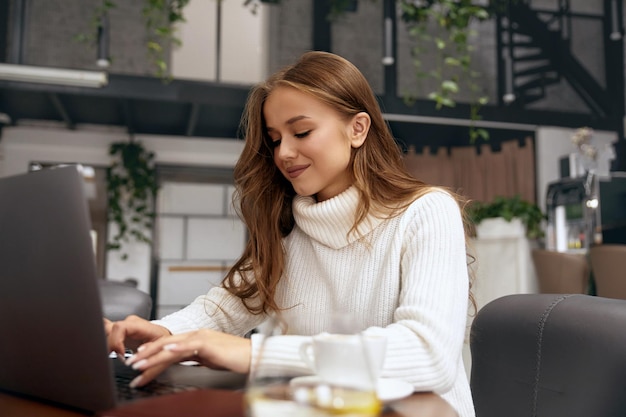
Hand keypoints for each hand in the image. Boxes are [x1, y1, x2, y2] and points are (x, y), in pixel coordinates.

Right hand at [105, 315, 170, 359]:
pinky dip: (102, 339)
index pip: (119, 327)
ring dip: (105, 345)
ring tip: (110, 356)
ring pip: (105, 331)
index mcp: (138, 325)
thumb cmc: (162, 341)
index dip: (116, 341)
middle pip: (109, 330)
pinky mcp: (118, 332)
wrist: (163, 337)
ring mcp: (122, 327)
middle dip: (108, 346)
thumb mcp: (159, 348)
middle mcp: (128, 324)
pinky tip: (100, 347)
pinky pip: (106, 332)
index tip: (120, 355)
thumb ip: (148, 353)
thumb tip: (137, 360)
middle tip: (113, 358)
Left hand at [123, 329, 250, 386]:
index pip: (169, 345)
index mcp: (196, 337)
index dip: (152, 352)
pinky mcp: (208, 344)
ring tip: (138, 364)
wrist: (253, 356)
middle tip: (131, 364)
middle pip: (165, 343)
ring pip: (171, 346)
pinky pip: (187, 346)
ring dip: (152, 356)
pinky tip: (164, 353)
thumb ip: (195, 358)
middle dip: (146, 354)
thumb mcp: (210, 359)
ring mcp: (201, 337)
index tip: (138, 361)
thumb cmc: (235, 359)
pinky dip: (174, 349)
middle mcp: (196, 334)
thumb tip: (183, 363)